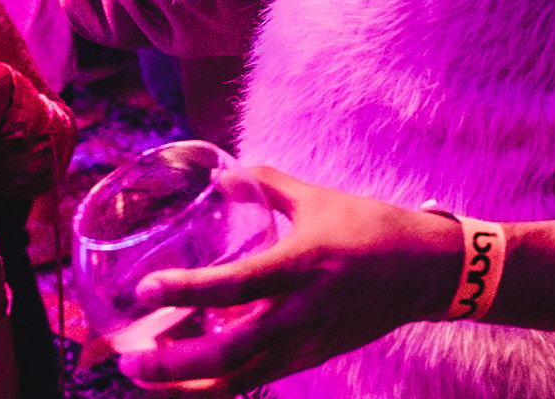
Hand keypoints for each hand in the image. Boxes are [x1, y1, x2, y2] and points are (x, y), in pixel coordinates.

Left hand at [118, 167, 461, 392]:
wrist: (425, 271)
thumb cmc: (371, 227)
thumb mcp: (318, 198)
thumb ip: (266, 185)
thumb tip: (217, 176)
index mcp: (304, 263)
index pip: (236, 285)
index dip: (187, 291)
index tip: (146, 289)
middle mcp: (303, 311)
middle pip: (229, 354)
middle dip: (173, 365)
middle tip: (130, 359)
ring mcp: (307, 342)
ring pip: (239, 380)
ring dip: (187, 385)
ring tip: (147, 375)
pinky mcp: (311, 358)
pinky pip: (255, 379)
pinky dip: (217, 380)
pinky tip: (189, 371)